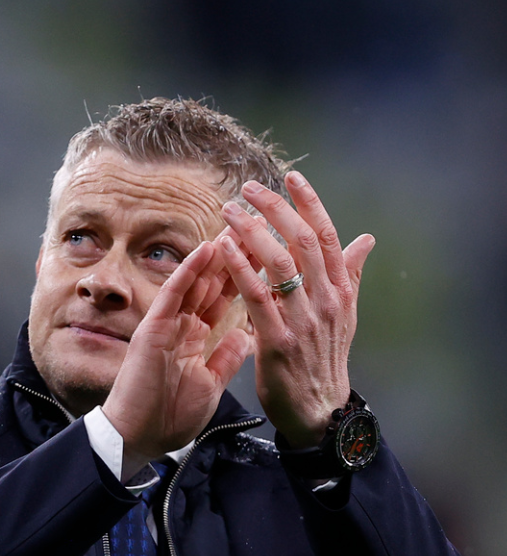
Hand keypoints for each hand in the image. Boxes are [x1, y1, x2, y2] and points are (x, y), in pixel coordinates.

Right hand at [102, 239, 251, 477]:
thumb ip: (225, 357)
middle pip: (212, 281)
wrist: (140, 437)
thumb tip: (245, 336)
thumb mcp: (210, 384)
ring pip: (195, 280)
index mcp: (195, 337)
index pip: (223, 297)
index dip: (244, 273)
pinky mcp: (153, 328)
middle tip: (256, 224)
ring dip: (216, 253)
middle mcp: (181, 324)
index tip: (266, 250)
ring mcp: (167, 324)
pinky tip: (205, 251)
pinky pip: (173, 294)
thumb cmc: (169, 417)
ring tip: (236, 226)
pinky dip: (189, 272)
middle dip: (234, 253)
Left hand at [218, 171, 375, 447]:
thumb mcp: (343, 314)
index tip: (292, 176)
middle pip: (302, 242)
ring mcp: (303, 321)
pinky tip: (222, 246)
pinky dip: (240, 267)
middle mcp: (326, 301)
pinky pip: (257, 296)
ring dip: (252, 231)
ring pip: (279, 263)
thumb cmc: (324, 358)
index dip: (310, 203)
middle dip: (276, 209)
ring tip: (230, 209)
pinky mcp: (278, 341)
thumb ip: (349, 274)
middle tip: (250, 188)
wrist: (318, 411)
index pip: (326, 236)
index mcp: (340, 291)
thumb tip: (365, 239)